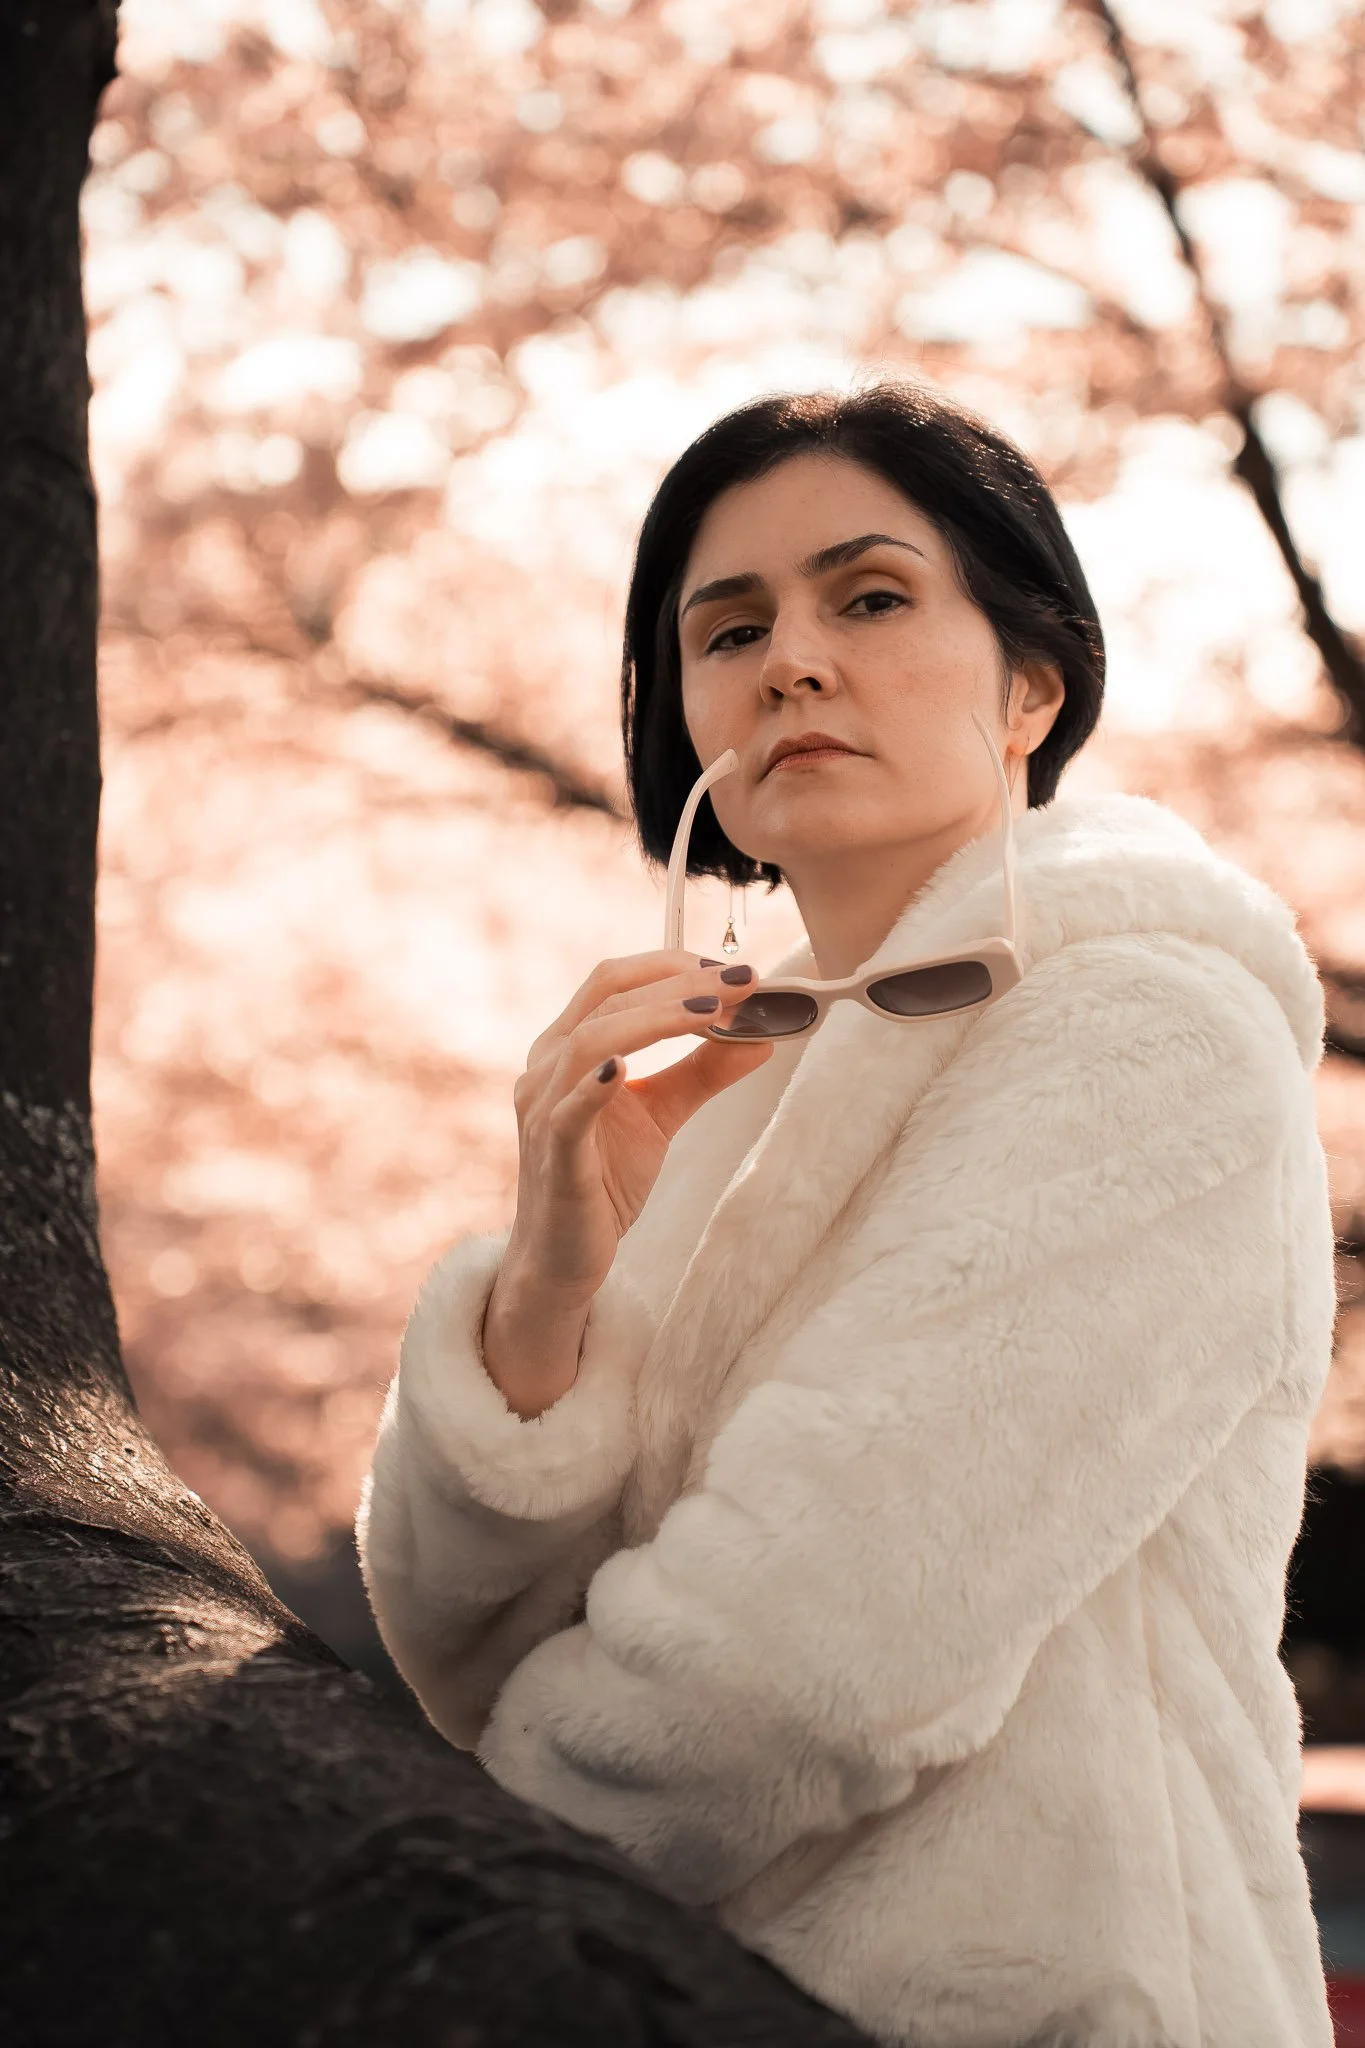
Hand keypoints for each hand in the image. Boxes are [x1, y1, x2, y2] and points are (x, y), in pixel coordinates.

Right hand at [500, 949, 773, 1311]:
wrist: (563, 1258)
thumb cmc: (603, 1181)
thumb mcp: (662, 1116)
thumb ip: (704, 1073)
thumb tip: (762, 1037)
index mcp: (567, 1046)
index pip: (614, 981)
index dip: (673, 965)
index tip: (736, 971)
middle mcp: (546, 1066)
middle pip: (607, 998)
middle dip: (678, 982)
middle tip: (741, 982)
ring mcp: (542, 1109)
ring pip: (590, 1040)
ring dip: (656, 1019)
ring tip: (713, 1013)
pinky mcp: (553, 1155)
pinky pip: (569, 1112)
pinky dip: (596, 1086)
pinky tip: (627, 1069)